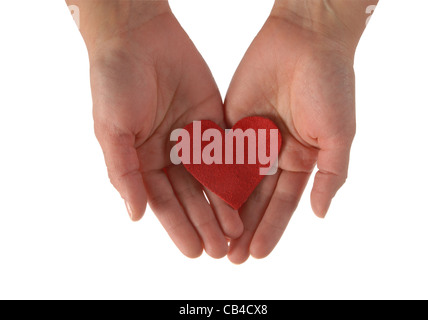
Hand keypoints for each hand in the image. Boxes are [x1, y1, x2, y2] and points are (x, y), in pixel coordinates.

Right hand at [71, 1, 242, 257]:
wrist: (138, 35)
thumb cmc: (115, 81)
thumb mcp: (112, 130)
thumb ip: (124, 173)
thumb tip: (135, 215)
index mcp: (143, 161)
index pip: (163, 202)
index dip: (178, 227)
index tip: (193, 251)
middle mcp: (169, 154)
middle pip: (190, 196)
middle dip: (205, 223)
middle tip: (221, 249)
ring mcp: (192, 138)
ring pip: (211, 179)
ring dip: (223, 205)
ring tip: (237, 231)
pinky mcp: (213, 119)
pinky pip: (226, 149)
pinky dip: (236, 172)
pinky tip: (247, 193)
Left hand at [225, 0, 375, 262]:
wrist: (306, 38)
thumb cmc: (330, 83)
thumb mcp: (339, 134)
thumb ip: (331, 175)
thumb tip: (320, 214)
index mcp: (300, 159)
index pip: (282, 202)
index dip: (271, 228)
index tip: (258, 253)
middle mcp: (273, 152)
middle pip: (255, 197)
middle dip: (244, 227)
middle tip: (230, 256)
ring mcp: (250, 137)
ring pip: (233, 180)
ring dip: (224, 210)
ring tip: (214, 237)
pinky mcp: (229, 119)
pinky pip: (217, 151)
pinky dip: (209, 176)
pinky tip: (200, 200)